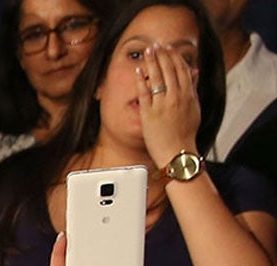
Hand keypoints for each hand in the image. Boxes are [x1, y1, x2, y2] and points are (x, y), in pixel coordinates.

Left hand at [137, 42, 202, 170]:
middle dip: (162, 55)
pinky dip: (142, 80)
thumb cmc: (186, 133)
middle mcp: (176, 97)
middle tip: (155, 45)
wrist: (177, 152)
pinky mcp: (150, 114)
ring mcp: (162, 105)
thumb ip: (193, 89)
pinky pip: (145, 93)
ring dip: (152, 62)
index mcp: (188, 94)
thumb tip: (194, 71)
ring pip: (157, 78)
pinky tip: (139, 70)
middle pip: (169, 70)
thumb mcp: (195, 108)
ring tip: (147, 51)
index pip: (182, 70)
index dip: (175, 57)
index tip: (169, 48)